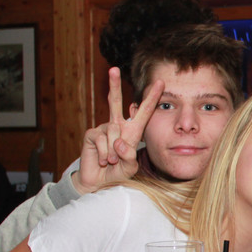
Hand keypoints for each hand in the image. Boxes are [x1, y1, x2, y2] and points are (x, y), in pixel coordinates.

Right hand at [72, 68, 162, 194]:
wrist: (100, 182)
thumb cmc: (118, 172)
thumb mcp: (130, 166)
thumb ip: (129, 155)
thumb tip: (119, 142)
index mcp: (132, 131)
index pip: (143, 111)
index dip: (151, 98)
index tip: (160, 82)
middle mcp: (118, 126)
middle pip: (116, 101)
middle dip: (114, 84)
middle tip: (112, 69)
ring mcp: (103, 128)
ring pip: (113, 132)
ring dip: (114, 151)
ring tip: (112, 161)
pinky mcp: (91, 134)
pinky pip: (101, 139)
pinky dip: (104, 152)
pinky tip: (103, 160)